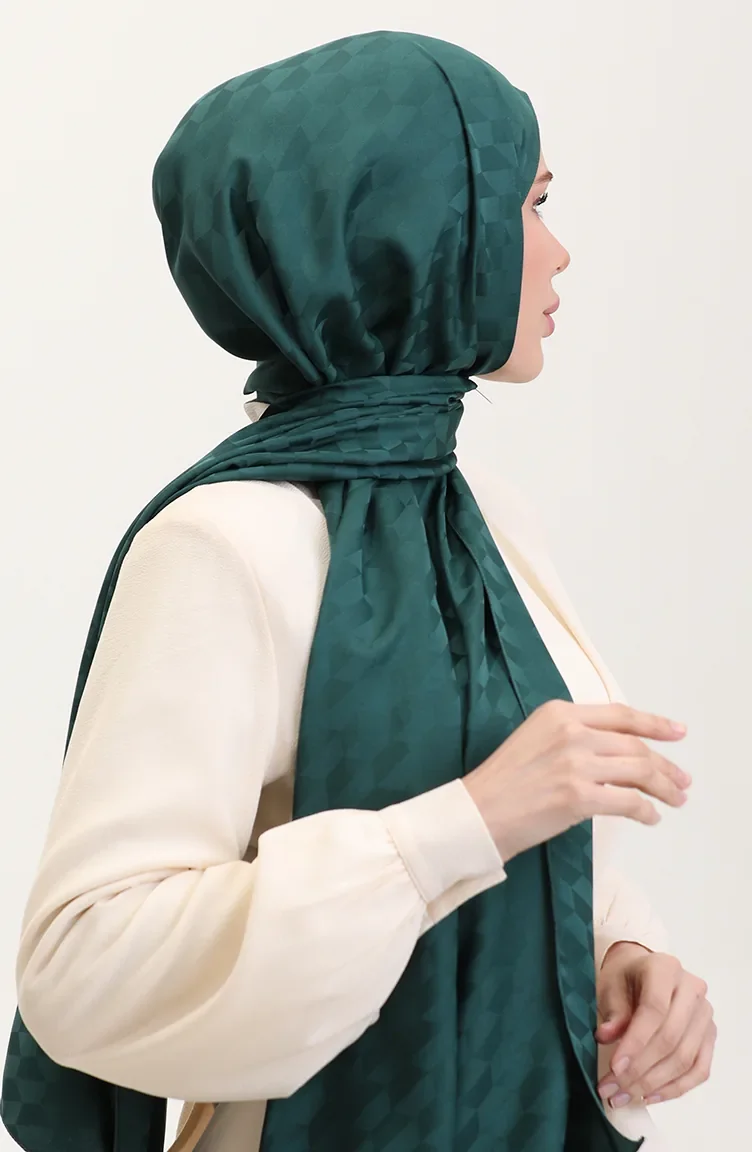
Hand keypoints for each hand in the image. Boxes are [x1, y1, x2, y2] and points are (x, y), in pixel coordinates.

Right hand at [462, 700, 690, 862]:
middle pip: (634, 744)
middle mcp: (571, 731)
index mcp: (559, 713)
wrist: (476, 813)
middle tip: (682, 781)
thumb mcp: (536, 740)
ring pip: (638, 770)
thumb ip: (572, 737)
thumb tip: (615, 754)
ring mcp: (576, 763)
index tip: (677, 732)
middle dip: (665, 765)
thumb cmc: (502, 783)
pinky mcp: (579, 796)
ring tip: (676, 799)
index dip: (654, 723)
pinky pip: (628, 801)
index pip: (619, 714)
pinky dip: (646, 811)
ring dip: (664, 787)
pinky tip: (651, 817)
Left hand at [595, 942, 715, 1106]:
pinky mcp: (710, 1036)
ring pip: (684, 1058)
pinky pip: (698, 1070)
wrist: (642, 971)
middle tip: (612, 1089)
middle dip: (639, 1070)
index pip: (655, 1009)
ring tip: (623, 1096)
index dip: (635, 1042)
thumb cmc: (624, 978)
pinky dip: (674, 1088)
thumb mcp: (610, 986)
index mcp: (665, 968)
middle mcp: (692, 989)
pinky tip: (649, 1096)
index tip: (614, 1067)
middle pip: (670, 1038)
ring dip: (653, 1084)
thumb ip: (613, 1012)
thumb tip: (605, 1037)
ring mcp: (705, 1014)